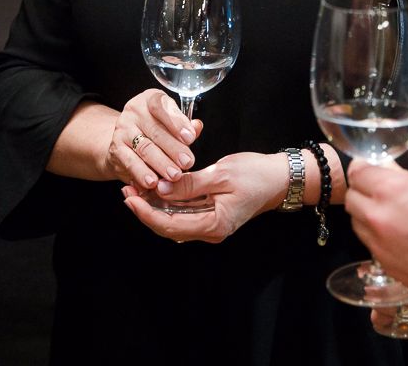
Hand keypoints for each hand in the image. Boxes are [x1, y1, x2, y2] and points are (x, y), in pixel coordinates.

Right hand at [105, 88, 201, 191]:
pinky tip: (153, 182)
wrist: (125, 141)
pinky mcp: (115, 148)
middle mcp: (134, 111)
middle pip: (155, 131)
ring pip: (144, 147)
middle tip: (188, 162)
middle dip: (174, 149)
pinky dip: (142, 173)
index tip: (190, 138)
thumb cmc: (155, 129)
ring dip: (161, 163)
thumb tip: (197, 127)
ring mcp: (123, 129)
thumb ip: (185, 126)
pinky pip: (130, 162)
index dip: (177, 122)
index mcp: (151, 99)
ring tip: (174, 175)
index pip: (162, 106)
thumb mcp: (171, 123)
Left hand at [120, 151, 287, 242]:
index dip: (145, 212)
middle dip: (144, 209)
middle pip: (168, 226)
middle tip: (126, 189)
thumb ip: (190, 184)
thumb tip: (161, 188)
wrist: (280, 178)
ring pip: (173, 220)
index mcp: (214, 225)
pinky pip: (183, 213)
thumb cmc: (256, 175)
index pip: (169, 225)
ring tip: (135, 188)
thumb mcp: (221, 175)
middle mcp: (210, 231)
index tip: (129, 197)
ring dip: (154, 206)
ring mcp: (210, 225)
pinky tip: (157, 189)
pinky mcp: (211, 215)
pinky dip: (167, 203)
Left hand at [345, 162, 407, 307]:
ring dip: (368, 218)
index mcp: (390, 190)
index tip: (368, 169)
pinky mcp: (389, 268)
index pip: (358, 173)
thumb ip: (403, 178)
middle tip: (378, 191)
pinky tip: (400, 239)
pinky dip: (379, 241)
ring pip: (359, 226)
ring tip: (391, 216)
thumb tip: (386, 171)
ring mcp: (381, 247)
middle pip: (352, 200)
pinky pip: (373, 249)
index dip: (363, 169)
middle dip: (362, 193)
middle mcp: (379, 218)